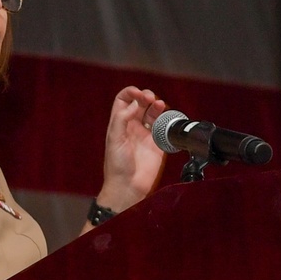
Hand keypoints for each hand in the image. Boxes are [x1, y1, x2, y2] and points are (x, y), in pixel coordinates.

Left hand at [95, 86, 167, 213]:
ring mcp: (146, 134)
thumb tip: (134, 103)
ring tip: (159, 104)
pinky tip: (166, 116)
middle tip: (150, 98)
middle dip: (146, 96)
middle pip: (140, 103)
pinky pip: (164, 126)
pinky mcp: (158, 143)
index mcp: (119, 123)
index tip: (137, 93)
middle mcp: (133, 126)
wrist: (128, 186)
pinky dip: (166, 118)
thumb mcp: (114, 139)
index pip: (124, 100)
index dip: (130, 93)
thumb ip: (122, 118)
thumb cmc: (116, 166)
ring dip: (157, 105)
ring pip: (153, 112)